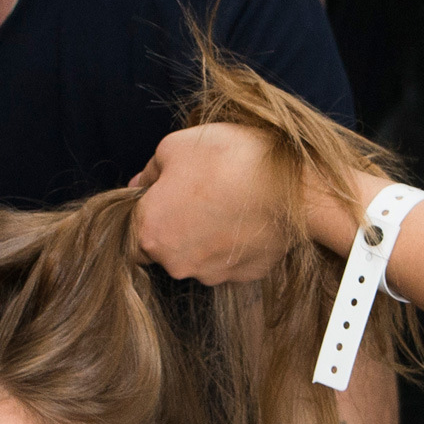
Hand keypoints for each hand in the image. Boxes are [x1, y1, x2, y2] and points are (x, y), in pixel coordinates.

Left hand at [130, 123, 309, 283]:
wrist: (290, 183)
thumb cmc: (227, 159)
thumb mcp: (175, 146)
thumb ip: (150, 171)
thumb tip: (139, 184)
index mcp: (150, 232)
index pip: (132, 236)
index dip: (149, 216)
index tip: (166, 198)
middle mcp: (176, 262)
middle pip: (167, 249)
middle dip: (178, 226)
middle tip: (201, 196)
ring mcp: (211, 274)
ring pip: (199, 257)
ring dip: (207, 237)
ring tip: (229, 205)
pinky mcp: (244, 276)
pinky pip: (231, 261)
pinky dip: (235, 245)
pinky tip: (248, 219)